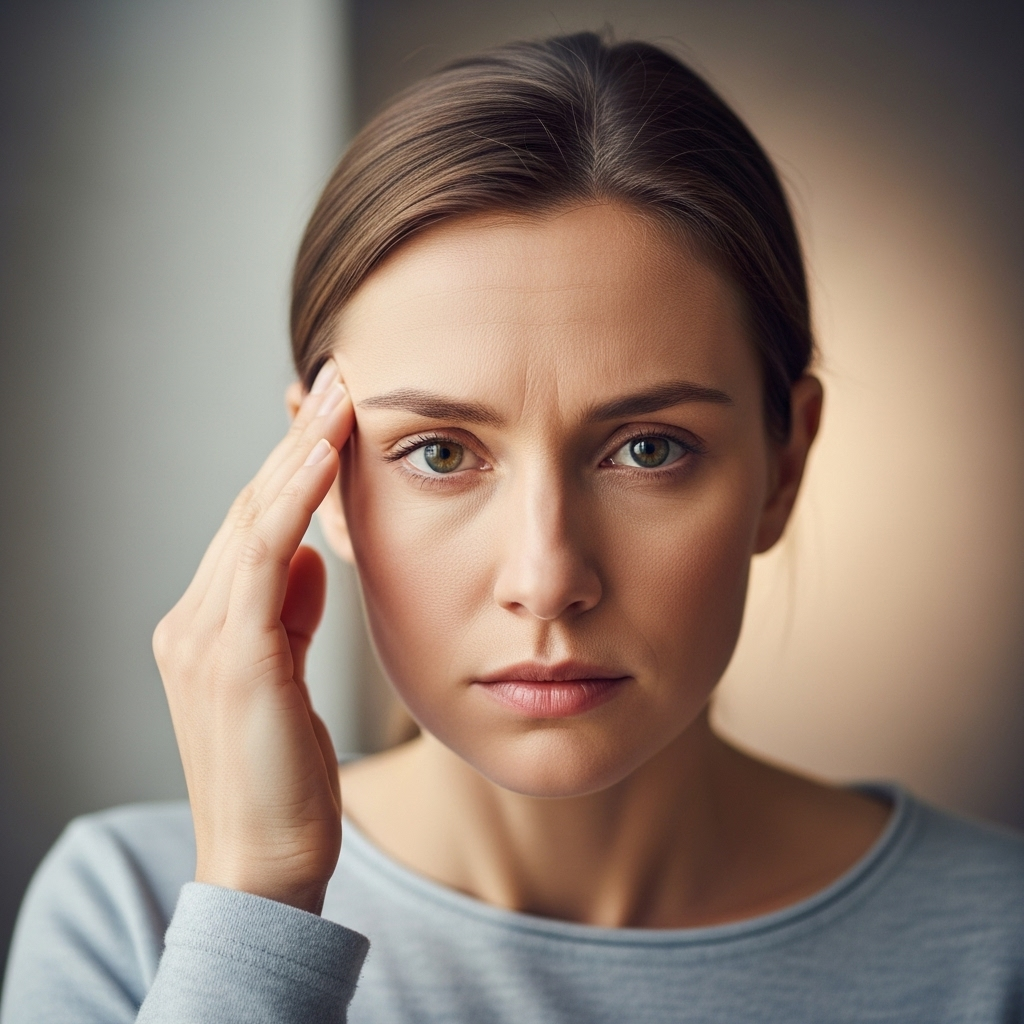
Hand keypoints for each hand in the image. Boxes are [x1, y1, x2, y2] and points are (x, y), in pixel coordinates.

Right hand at [152, 360, 352, 913]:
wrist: (265, 863)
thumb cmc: (283, 772)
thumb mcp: (287, 676)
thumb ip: (287, 612)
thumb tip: (306, 553)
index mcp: (208, 624)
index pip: (253, 522)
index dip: (292, 463)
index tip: (333, 411)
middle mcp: (193, 621)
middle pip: (250, 507)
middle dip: (295, 439)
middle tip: (337, 378)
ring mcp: (203, 638)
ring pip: (252, 519)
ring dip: (298, 451)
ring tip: (339, 395)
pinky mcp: (232, 660)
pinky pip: (261, 559)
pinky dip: (291, 501)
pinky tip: (324, 456)